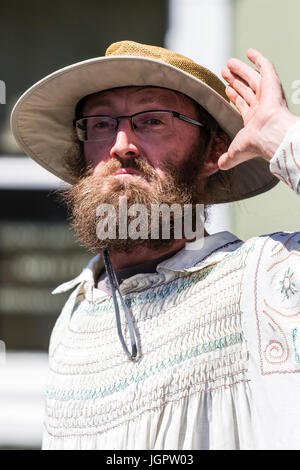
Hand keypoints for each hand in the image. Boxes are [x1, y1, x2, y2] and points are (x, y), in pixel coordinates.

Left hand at [219, 48, 298, 169]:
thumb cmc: (255, 144)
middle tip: (224, 72)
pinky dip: (258, 59)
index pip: (244, 105)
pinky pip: (266, 67)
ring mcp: (268, 95)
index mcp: (255, 120)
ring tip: (228, 64)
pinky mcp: (272, 84)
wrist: (270, 135)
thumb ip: (228, 158)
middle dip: (236, 81)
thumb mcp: (236, 152)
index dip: (235, 97)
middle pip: (247, 90)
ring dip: (241, 71)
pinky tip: (248, 52)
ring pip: (253, 78)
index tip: (226, 89)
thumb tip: (219, 165)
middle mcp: (262, 107)